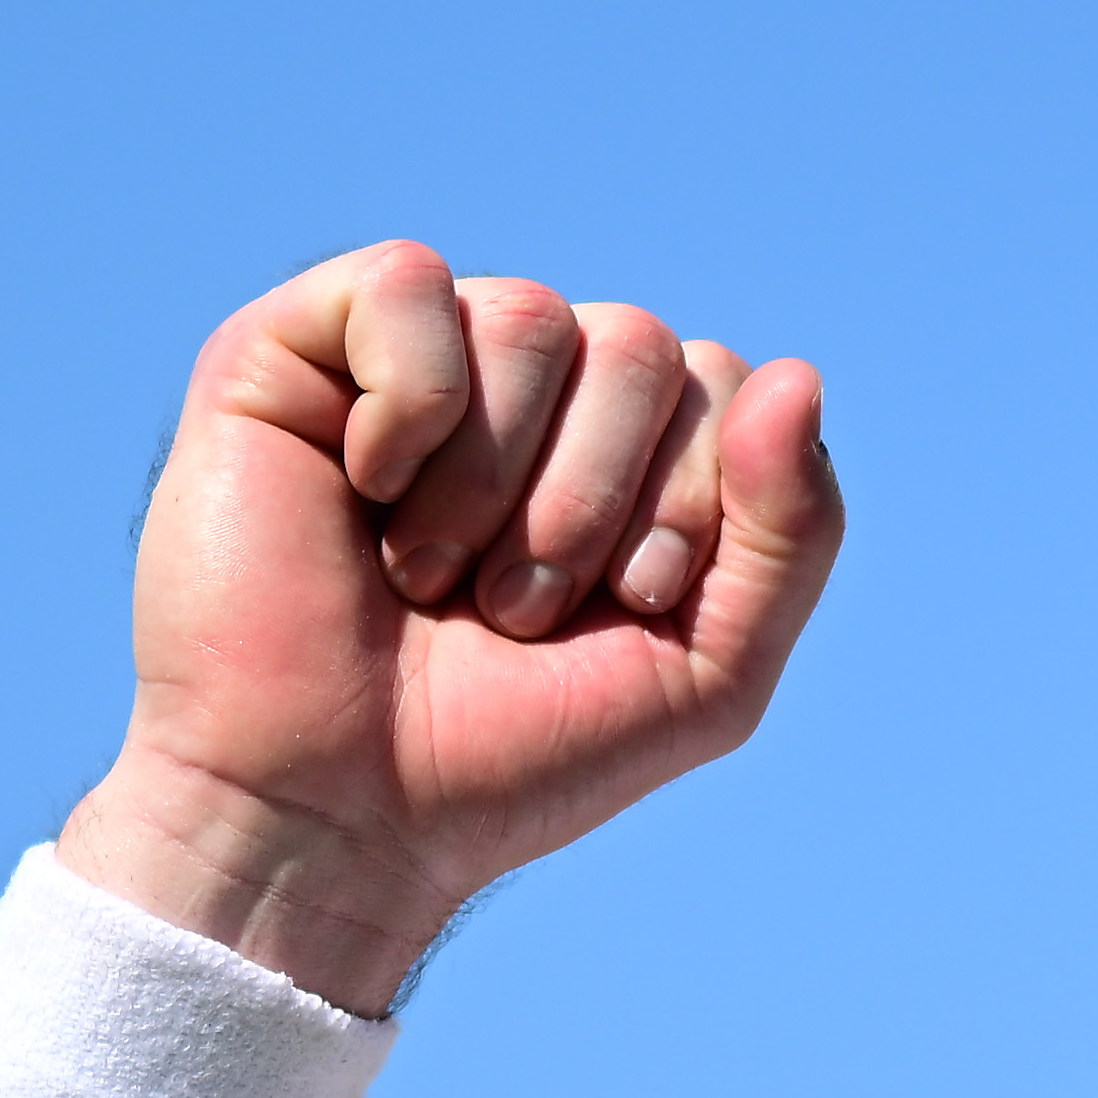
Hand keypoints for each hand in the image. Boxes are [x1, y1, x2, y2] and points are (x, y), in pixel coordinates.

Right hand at [57, 244, 842, 1003]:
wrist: (335, 816)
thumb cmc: (509, 753)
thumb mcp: (707, 675)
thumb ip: (792, 535)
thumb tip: (797, 375)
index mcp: (623, 449)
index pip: (722, 387)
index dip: (689, 506)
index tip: (623, 609)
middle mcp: (527, 386)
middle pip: (639, 344)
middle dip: (590, 506)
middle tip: (509, 609)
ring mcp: (416, 356)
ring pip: (531, 317)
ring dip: (495, 487)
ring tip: (428, 576)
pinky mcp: (300, 344)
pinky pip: (409, 282)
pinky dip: (409, 407)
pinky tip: (362, 486)